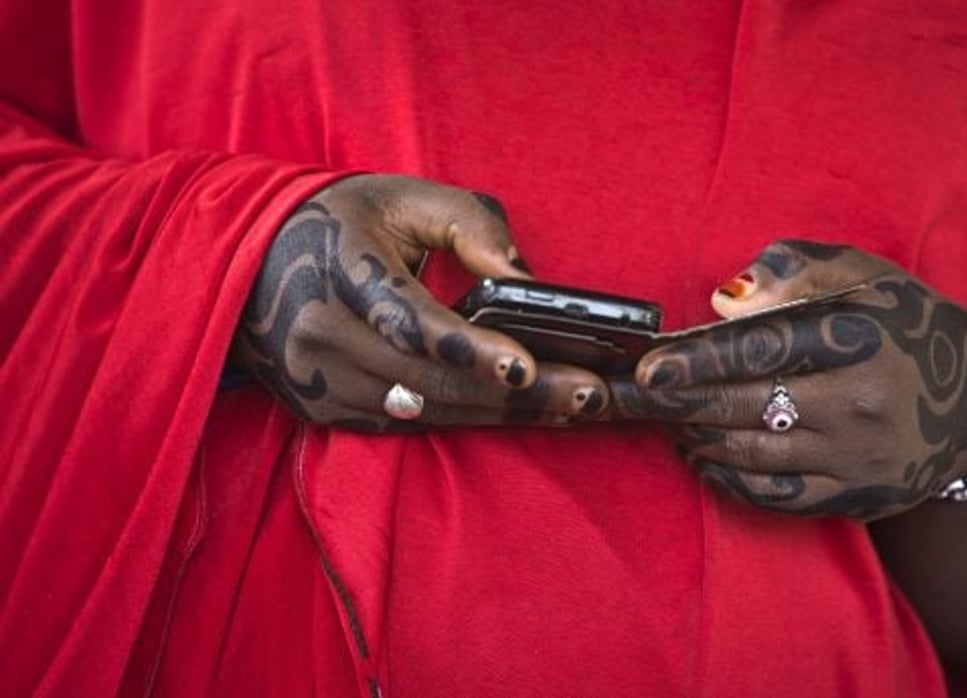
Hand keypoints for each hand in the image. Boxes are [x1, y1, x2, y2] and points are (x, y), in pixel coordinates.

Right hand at [231, 174, 607, 430]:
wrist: (251, 260)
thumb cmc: (345, 222)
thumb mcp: (404, 197)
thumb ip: (472, 225)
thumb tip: (527, 282)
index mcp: (341, 269)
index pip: (409, 320)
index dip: (468, 348)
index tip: (526, 365)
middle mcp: (322, 334)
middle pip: (431, 380)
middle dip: (517, 394)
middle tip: (590, 394)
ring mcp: (321, 381)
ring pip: (427, 411)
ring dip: (504, 413)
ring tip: (575, 407)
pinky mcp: (327, 409)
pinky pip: (410, 424)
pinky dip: (469, 420)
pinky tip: (522, 412)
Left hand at [610, 240, 966, 519]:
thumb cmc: (905, 326)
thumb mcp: (865, 277)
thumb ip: (794, 271)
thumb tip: (724, 300)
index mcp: (859, 336)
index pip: (764, 348)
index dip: (699, 360)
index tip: (650, 368)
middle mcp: (860, 401)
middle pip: (748, 405)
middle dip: (679, 403)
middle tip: (632, 397)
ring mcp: (858, 456)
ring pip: (753, 453)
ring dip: (698, 436)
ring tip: (667, 417)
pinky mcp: (857, 497)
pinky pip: (776, 496)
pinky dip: (728, 478)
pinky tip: (702, 455)